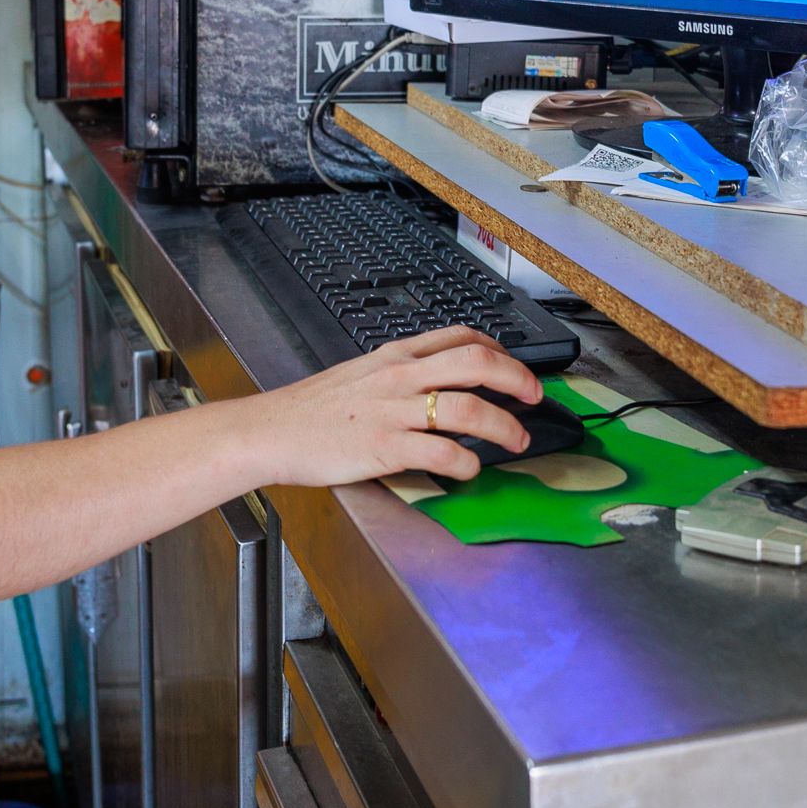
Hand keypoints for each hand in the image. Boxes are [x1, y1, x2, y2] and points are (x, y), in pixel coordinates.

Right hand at [232, 328, 543, 485]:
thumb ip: (400, 373)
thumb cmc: (312, 408)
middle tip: (534, 395)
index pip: (460, 337)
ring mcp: (394, 412)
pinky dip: (467, 464)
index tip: (515, 366)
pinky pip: (442, 454)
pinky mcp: (385, 448)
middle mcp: (400, 377)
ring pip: (468, 409)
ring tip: (516, 439)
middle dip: (517, 378)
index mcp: (395, 355)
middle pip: (476, 363)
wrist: (272, 430)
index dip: (499, 349)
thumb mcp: (361, 373)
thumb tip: (438, 383)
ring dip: (504, 426)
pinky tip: (470, 470)